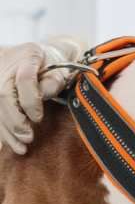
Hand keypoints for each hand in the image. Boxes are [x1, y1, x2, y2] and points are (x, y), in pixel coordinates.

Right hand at [0, 39, 80, 154]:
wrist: (37, 55)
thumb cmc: (53, 65)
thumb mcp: (61, 70)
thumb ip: (53, 83)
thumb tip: (41, 99)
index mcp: (28, 55)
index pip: (25, 80)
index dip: (30, 102)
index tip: (38, 118)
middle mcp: (5, 64)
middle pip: (3, 95)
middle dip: (15, 121)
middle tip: (28, 138)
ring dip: (6, 130)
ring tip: (20, 148)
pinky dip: (0, 129)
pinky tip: (5, 144)